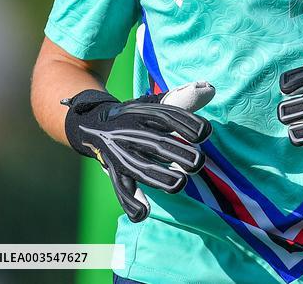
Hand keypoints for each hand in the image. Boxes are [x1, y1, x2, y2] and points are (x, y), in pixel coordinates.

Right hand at [62, 81, 214, 221]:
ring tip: (180, 184)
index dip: (188, 124)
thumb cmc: (136, 115)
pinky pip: (120, 188)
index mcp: (144, 113)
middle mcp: (131, 132)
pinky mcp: (113, 171)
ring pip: (139, 168)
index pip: (168, 116)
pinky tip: (143, 213)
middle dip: (178, 154)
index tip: (205, 133)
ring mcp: (120, 153)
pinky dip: (130, 202)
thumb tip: (210, 89)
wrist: (91, 122)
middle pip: (156, 143)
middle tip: (198, 162)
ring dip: (159, 178)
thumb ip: (184, 98)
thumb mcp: (155, 103)